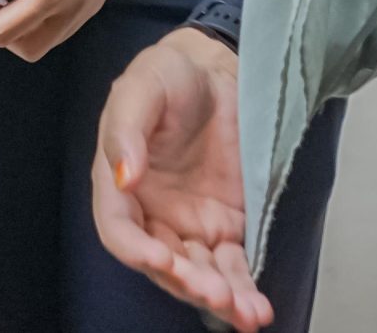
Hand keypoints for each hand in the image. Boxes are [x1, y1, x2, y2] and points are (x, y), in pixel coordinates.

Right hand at [90, 27, 273, 330]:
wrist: (219, 68)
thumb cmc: (168, 74)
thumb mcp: (141, 88)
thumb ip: (126, 130)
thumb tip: (124, 176)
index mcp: (119, 183)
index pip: (119, 231)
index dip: (136, 251)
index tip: (162, 261)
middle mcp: (152, 213)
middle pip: (163, 263)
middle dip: (188, 283)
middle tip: (215, 293)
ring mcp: (191, 223)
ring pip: (200, 273)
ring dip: (220, 298)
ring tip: (247, 314)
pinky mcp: (227, 225)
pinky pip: (234, 265)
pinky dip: (245, 290)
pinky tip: (257, 308)